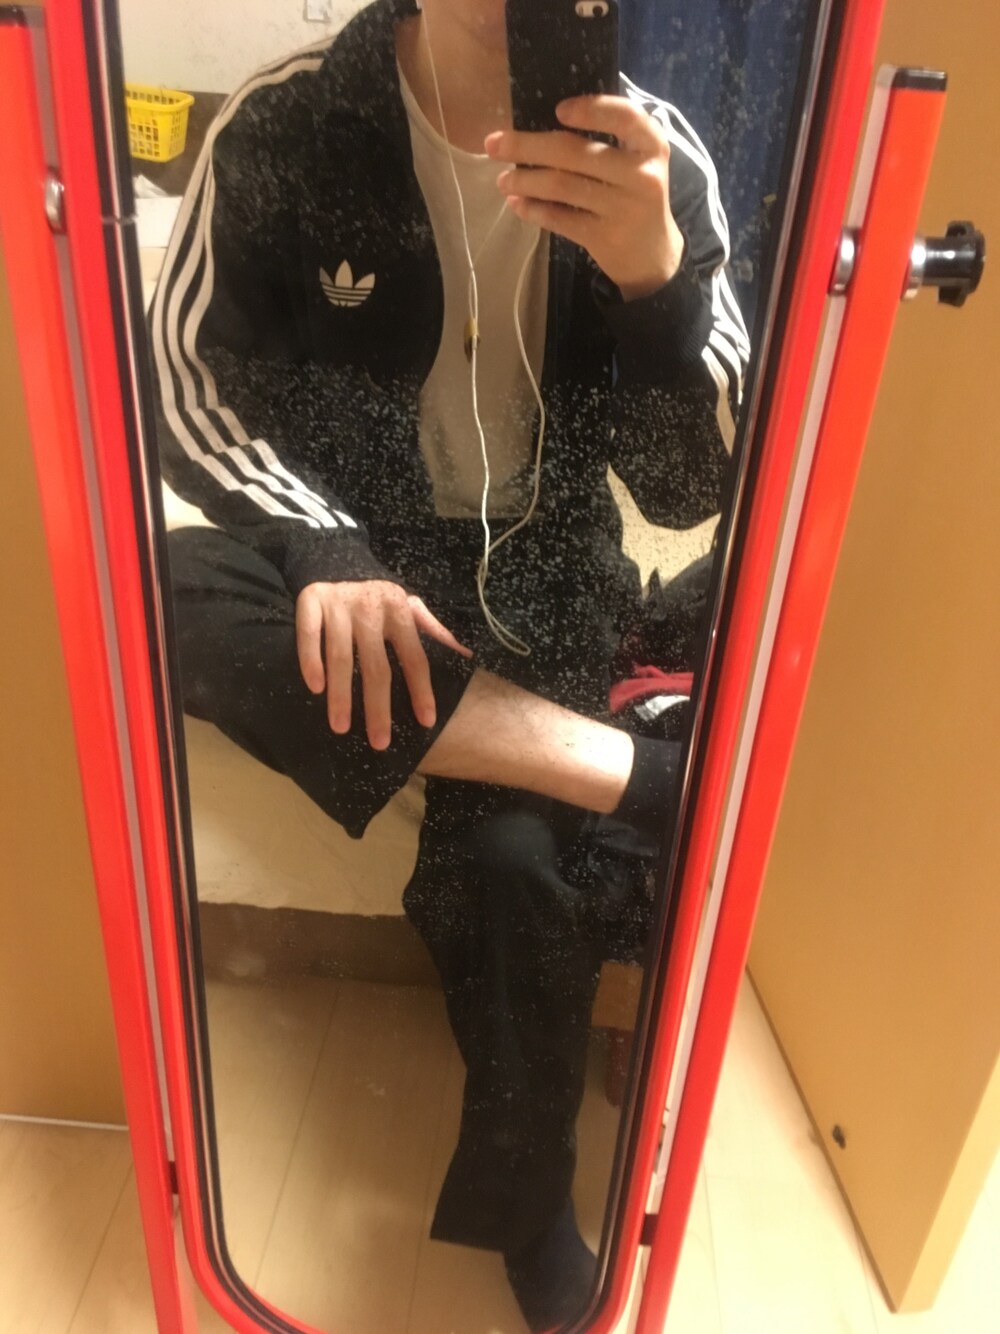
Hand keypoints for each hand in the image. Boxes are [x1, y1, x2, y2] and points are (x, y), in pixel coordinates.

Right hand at [295, 580, 471, 749]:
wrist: (337, 562)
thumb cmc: (378, 599)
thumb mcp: (409, 607)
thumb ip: (434, 631)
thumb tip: (465, 656)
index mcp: (401, 611)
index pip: (415, 657)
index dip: (421, 689)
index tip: (426, 722)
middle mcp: (372, 607)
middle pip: (376, 665)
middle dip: (378, 707)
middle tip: (379, 742)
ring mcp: (340, 603)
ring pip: (341, 655)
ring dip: (341, 694)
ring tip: (341, 727)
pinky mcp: (311, 598)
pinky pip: (310, 634)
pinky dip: (310, 660)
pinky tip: (315, 688)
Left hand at [485, 95, 684, 299]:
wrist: (652, 256)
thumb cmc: (635, 195)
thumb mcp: (637, 160)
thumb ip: (609, 136)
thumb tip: (543, 117)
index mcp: (651, 146)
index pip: (625, 117)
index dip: (591, 109)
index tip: (557, 109)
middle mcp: (640, 175)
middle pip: (575, 153)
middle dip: (527, 146)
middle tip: (493, 144)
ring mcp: (622, 209)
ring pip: (562, 186)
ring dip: (524, 181)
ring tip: (502, 179)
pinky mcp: (604, 237)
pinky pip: (560, 218)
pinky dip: (534, 210)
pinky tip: (516, 204)